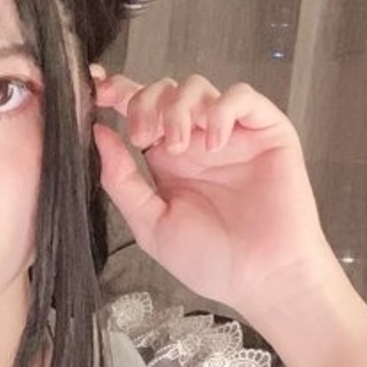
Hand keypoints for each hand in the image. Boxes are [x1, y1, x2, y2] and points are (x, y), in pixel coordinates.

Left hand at [91, 72, 337, 322]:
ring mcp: (232, 134)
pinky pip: (243, 97)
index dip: (118, 92)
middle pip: (164, 91)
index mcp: (168, 160)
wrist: (262, 279)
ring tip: (181, 147)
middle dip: (145, 103)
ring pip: (198, 87)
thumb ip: (121, 179)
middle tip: (144, 137)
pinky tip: (215, 142)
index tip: (100, 92)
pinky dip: (223, 110)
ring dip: (180, 108)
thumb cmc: (212, 260)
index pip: (140, 110)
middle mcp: (198, 142)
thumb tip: (99, 134)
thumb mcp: (151, 223)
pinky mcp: (267, 132)